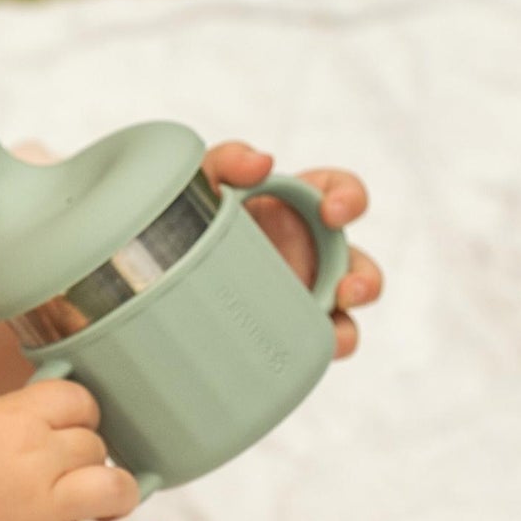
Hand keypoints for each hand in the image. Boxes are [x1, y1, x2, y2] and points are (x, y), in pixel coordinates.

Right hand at [0, 381, 151, 520]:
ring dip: (114, 486)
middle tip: (56, 460)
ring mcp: (42, 514)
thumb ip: (23, 412)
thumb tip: (70, 411)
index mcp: (15, 421)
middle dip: (82, 448)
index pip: (78, 401)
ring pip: (112, 488)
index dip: (78, 408)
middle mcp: (35, 465)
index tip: (67, 418)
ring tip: (100, 490)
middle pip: (92, 445)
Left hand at [202, 142, 382, 359]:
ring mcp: (299, 297)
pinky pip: (307, 350)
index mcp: (298, 209)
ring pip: (344, 319)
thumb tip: (261, 162)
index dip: (349, 199)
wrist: (156, 269)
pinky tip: (300, 361)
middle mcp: (309, 253)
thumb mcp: (203, 180)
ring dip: (346, 330)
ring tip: (333, 340)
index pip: (341, 194)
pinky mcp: (280, 333)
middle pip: (358, 267)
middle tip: (346, 291)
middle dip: (365, 281)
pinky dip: (312, 357)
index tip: (332, 213)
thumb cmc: (192, 214)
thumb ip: (228, 159)